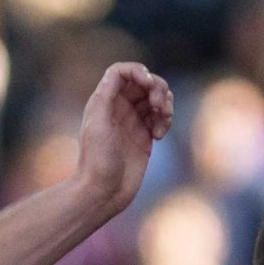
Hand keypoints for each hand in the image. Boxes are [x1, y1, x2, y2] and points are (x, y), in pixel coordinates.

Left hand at [72, 62, 172, 217]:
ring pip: (157, 98)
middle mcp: (119, 107)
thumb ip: (107, 95)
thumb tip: (119, 72)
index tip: (148, 84)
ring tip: (163, 120)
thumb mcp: (98, 124)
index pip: (123, 72)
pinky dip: (166, 121)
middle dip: (157, 88)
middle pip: (144, 82)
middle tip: (159, 106)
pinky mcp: (146, 136)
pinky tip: (159, 136)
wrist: (103, 192)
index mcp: (104, 100)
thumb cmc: (97, 160)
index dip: (139, 71)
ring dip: (166, 104)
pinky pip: (162, 117)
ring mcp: (133, 121)